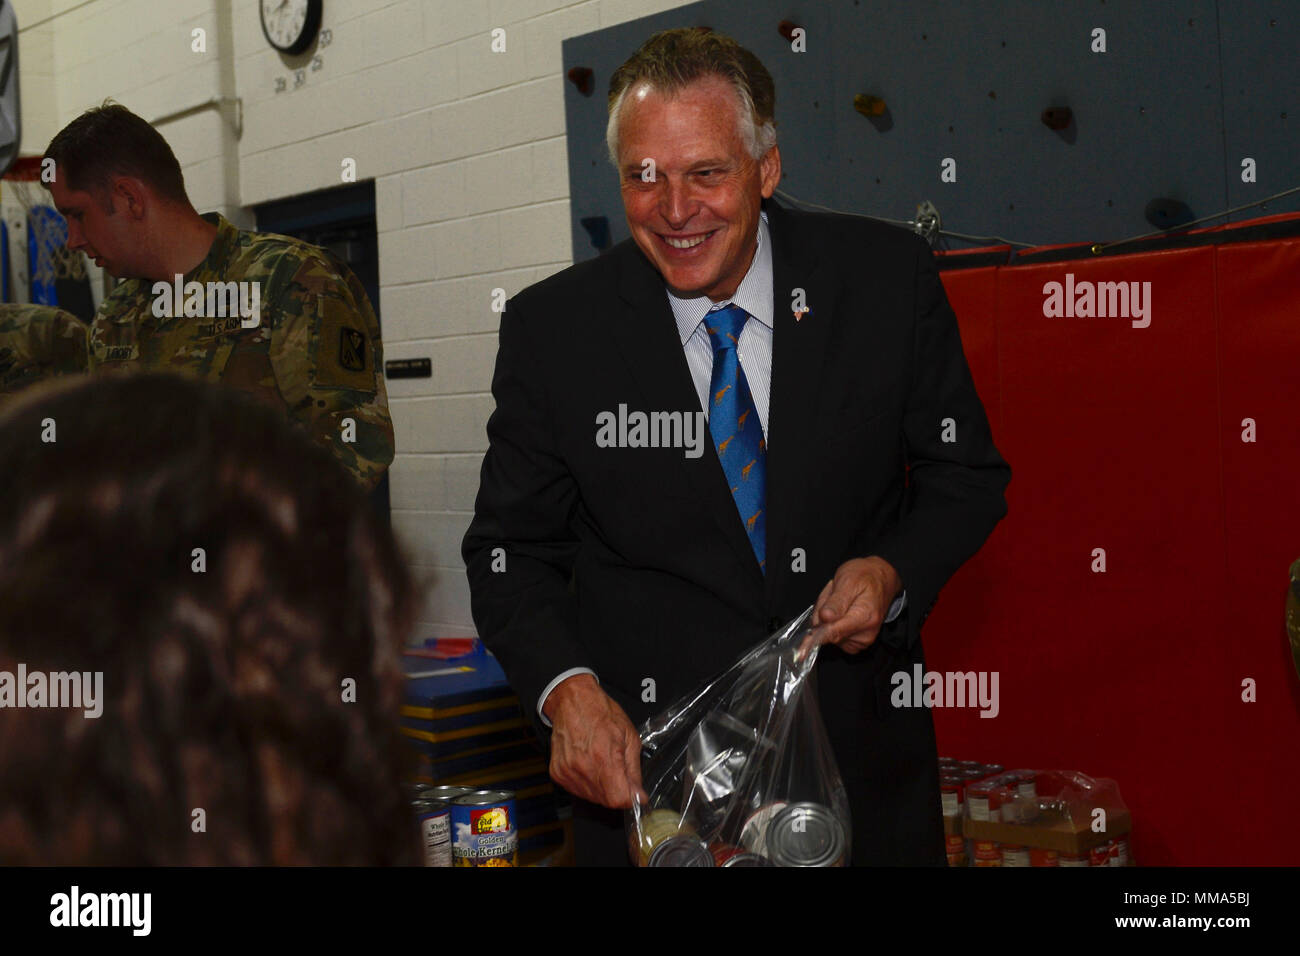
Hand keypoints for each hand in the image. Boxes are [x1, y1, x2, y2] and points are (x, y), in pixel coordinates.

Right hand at [542, 674, 648, 808]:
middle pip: (605, 801)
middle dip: (616, 792)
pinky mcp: (557, 773)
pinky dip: (586, 783)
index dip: (629, 798)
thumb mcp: (630, 737)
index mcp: (604, 757)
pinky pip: (576, 790)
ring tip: (601, 764)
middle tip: (617, 771)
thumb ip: (634, 771)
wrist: (573, 702)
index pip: (618, 799)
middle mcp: (583, 767)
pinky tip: (588, 764)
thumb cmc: (601, 713)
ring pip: (591, 798)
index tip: (633, 792)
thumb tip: (639, 796)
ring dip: (601, 788)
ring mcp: (568, 772)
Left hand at [800, 556, 901, 656]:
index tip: (803, 647)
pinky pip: (835, 637)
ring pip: (830, 635)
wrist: (880, 578)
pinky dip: (832, 625)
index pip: (834, 632)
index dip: (815, 638)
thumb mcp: (848, 581)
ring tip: (838, 600)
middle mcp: (866, 632)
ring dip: (827, 619)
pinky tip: (840, 611)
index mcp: (865, 616)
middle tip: (831, 596)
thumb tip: (825, 618)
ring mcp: (862, 639)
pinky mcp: (857, 641)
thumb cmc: (865, 577)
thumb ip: (836, 602)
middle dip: (822, 616)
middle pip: (828, 633)